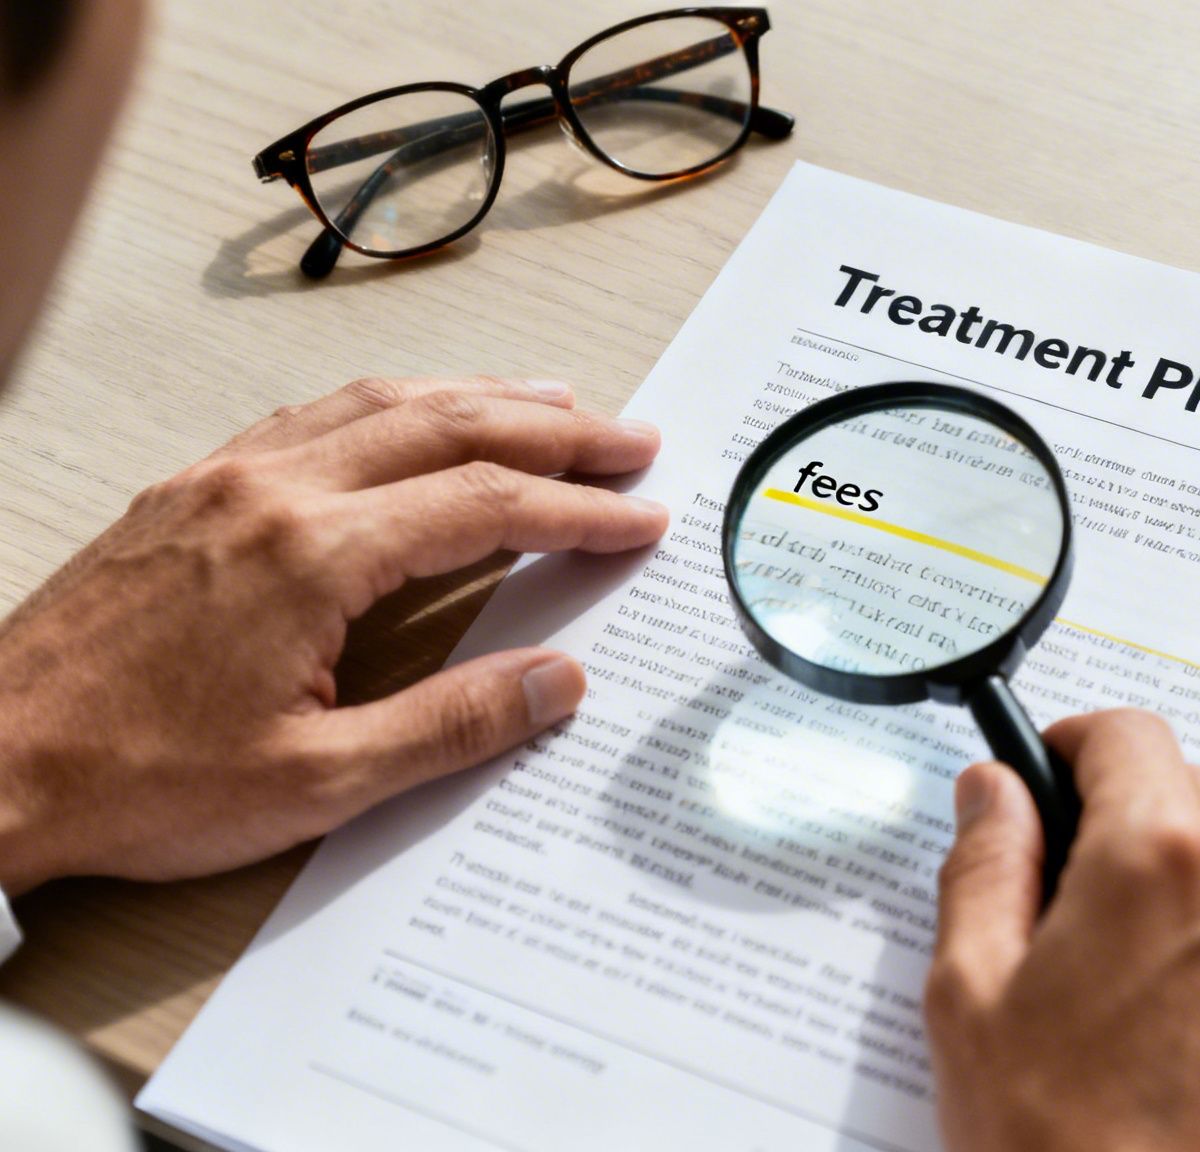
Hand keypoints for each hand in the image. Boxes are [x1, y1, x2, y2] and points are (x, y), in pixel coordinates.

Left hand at [0, 376, 665, 893]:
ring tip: (549, 402)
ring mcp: (221, 481)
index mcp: (310, 554)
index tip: (638, 515)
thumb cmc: (130, 777)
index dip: (577, 508)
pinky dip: (389, 405)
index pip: (483, 504)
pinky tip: (410, 416)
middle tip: (628, 439)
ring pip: (377, 404)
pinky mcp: (186, 493)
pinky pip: (310, 417)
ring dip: (476, 397)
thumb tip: (554, 685)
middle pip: (445, 426)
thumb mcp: (314, 782)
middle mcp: (269, 491)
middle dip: (552, 429)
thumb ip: (449, 726)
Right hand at [926, 709, 1199, 1151]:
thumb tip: (995, 792)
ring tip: (1126, 991)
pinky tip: (1185, 1030)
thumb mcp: (971, 994)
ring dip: (1188, 893)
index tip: (1045, 778)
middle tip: (1065, 909)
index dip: (1069, 746)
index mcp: (1163, 855)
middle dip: (1125, 828)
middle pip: (1188, 794)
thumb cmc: (1061, 1148)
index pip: (1126, 732)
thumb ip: (984, 862)